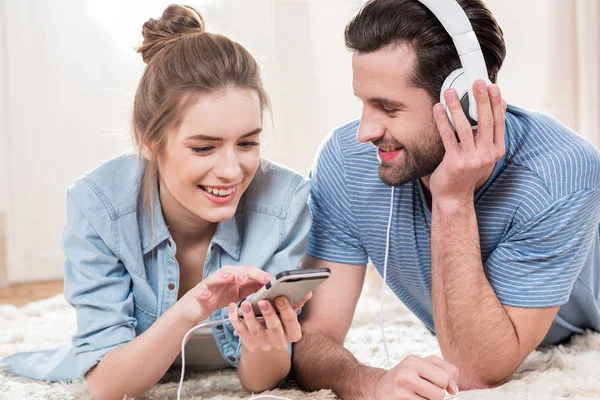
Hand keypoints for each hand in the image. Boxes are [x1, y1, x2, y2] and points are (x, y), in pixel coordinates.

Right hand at [177, 265, 272, 323]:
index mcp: (234, 275)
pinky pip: (200, 293)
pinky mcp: (199, 293)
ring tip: (232, 278)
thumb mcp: (239, 292)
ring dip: (225, 277)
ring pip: (217, 277)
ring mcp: (210, 284)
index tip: (272, 280)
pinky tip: (207, 295)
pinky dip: (203, 293)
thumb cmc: (219, 296)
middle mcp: (222, 275)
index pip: (249, 271)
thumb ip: (252, 287)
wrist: (197, 305)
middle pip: (235, 271)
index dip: (260, 275)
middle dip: (246, 274)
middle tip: (257, 277)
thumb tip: (270, 286)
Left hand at [227, 293, 312, 352]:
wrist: (268, 340)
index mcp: (293, 333)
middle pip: (274, 328)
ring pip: (256, 331)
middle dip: (269, 314)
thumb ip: (297, 302)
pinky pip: (241, 333)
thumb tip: (308, 292)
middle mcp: (280, 342)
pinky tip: (233, 308)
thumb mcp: (290, 313)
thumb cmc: (281, 321)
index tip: (281, 297)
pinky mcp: (250, 345)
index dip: (287, 311)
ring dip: (250, 317)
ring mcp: (264, 345)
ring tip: (246, 303)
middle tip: (263, 301)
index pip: (292, 323)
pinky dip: (235, 320)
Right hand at [375, 355, 458, 399]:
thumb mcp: (424, 365)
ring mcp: (401, 390)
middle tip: (423, 390)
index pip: (446, 377)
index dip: (444, 384)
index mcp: (415, 361)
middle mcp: (406, 373)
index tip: (435, 383)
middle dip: (435, 395)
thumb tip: (454, 389)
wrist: (381, 387)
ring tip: (416, 395)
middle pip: (440, 394)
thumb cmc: (407, 376)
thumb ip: (446, 370)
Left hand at [429, 80, 506, 203]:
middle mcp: (486, 154)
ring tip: (450, 92)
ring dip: (457, 106)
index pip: (498, 122)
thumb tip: (496, 108)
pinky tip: (437, 108)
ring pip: (465, 126)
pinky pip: (448, 136)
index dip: (495, 103)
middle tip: (477, 82)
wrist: (454, 197)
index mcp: (496, 150)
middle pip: (485, 121)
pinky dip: (442, 120)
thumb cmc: (466, 172)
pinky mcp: (455, 162)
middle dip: (481, 99)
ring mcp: (471, 158)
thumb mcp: (483, 154)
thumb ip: (487, 135)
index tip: (493, 87)